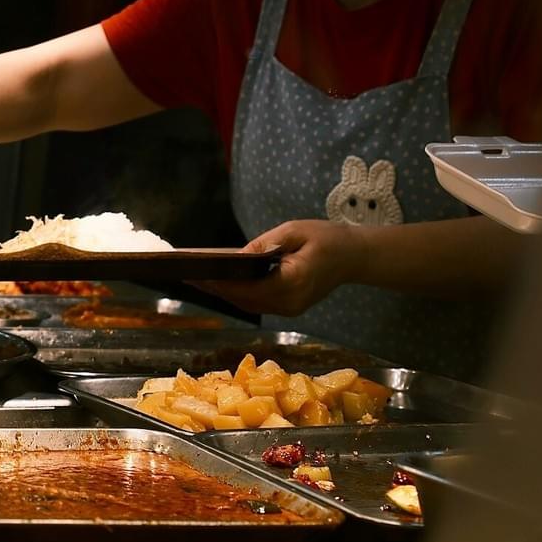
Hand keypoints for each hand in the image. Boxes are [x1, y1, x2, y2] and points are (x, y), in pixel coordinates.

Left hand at [193, 220, 366, 315]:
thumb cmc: (327, 238)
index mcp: (292, 283)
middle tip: (186, 275)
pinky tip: (220, 282)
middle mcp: (289, 303)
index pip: (246, 288)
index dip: (218, 282)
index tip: (194, 273)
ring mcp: (289, 309)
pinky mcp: (288, 308)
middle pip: (243, 300)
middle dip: (214, 288)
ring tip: (197, 278)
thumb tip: (234, 256)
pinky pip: (257, 303)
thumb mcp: (294, 231)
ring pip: (248, 304)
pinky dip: (237, 294)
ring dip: (223, 293)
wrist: (355, 256)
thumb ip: (264, 245)